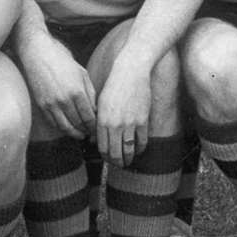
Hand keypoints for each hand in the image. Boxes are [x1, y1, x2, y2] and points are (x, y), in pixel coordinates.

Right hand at [19, 29, 94, 139]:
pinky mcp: (41, 104)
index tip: (98, 128)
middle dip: (87, 131)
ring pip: (65, 127)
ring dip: (75, 133)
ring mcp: (51, 103)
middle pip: (78, 124)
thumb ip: (90, 93)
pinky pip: (53, 122)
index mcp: (77, 91)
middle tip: (92, 133)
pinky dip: (62, 128)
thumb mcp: (82, 73)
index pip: (89, 118)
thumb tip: (95, 110)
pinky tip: (68, 127)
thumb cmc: (61, 60)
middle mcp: (64, 100)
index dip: (95, 126)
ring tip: (81, 134)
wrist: (37, 52)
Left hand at [94, 49, 151, 166]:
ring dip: (129, 159)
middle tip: (119, 164)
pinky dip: (140, 149)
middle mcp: (115, 125)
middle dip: (117, 162)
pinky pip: (142, 141)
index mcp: (102, 121)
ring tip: (128, 161)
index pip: (102, 148)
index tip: (108, 159)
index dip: (105, 157)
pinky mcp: (143, 121)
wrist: (130, 72)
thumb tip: (94, 141)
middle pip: (115, 153)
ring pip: (129, 150)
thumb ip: (97, 123)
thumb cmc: (113, 86)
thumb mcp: (100, 104)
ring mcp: (129, 124)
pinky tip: (138, 150)